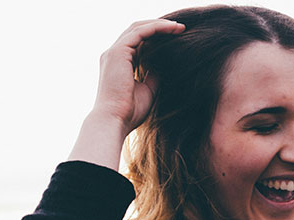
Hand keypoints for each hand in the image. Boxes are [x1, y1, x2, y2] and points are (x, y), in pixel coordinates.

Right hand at [92, 19, 185, 135]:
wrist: (115, 121)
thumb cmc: (129, 112)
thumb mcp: (147, 90)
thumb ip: (153, 75)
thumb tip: (164, 66)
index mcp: (118, 64)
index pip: (137, 43)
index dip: (155, 38)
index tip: (175, 39)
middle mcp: (113, 55)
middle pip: (137, 31)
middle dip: (158, 27)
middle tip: (180, 29)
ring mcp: (114, 52)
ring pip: (138, 28)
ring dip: (160, 24)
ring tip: (180, 27)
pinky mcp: (118, 52)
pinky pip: (140, 32)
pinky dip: (157, 28)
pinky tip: (173, 29)